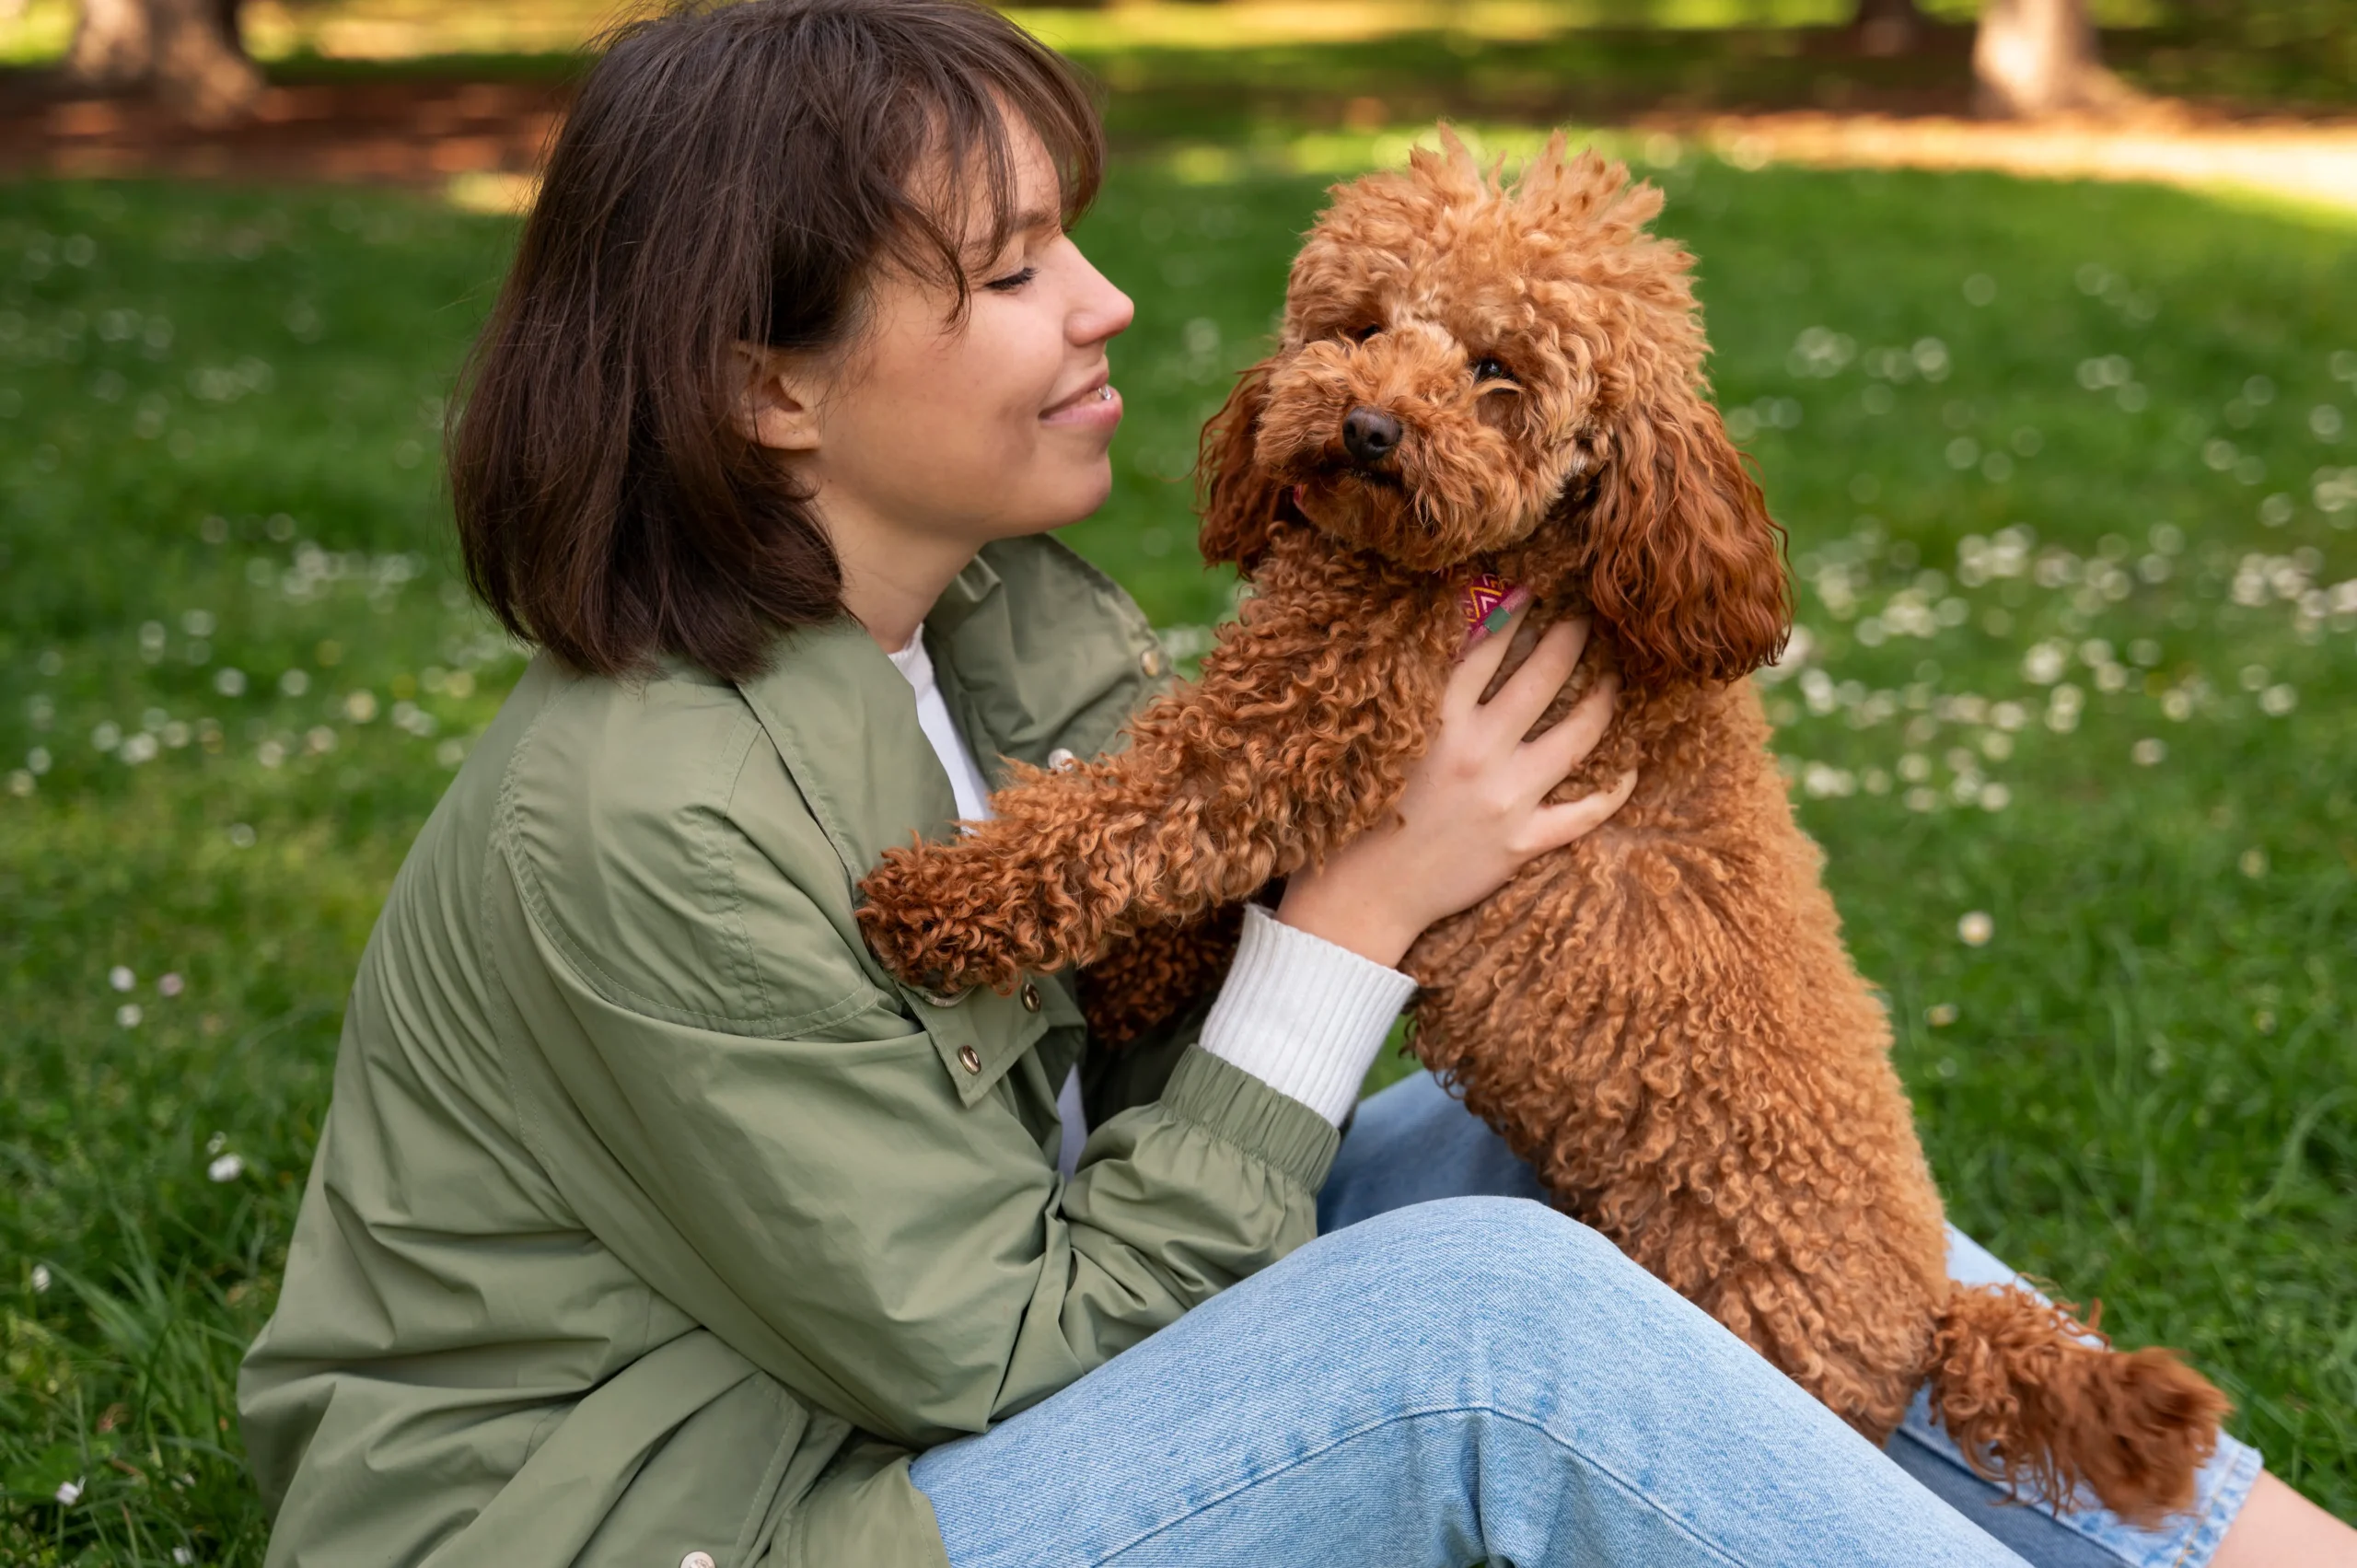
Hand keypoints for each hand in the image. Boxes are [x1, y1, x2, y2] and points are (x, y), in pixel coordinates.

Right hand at [1276, 612, 1635, 967]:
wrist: (1366, 894)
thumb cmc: (1361, 815)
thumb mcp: (1381, 743)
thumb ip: (1418, 698)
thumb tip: (1453, 641)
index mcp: (1435, 724)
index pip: (1485, 650)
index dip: (1513, 613)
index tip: (1534, 590)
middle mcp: (1477, 754)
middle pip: (1542, 679)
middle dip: (1571, 640)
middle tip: (1587, 619)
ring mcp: (1505, 799)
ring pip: (1577, 736)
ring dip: (1603, 699)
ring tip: (1615, 676)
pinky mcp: (1522, 842)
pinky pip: (1584, 812)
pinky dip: (1613, 790)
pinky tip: (1629, 768)